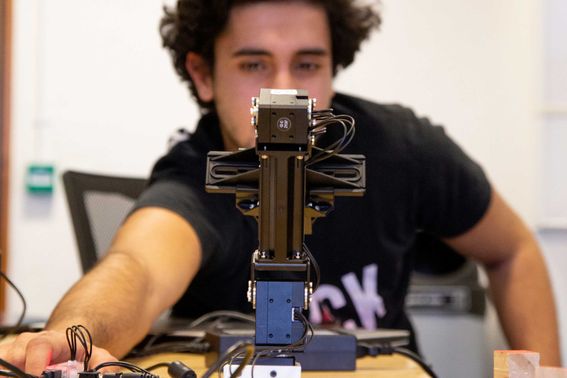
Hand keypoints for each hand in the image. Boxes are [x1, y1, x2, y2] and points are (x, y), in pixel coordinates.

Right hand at [0, 330, 116, 375]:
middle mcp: (27, 342)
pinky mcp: (4, 360)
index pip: (39, 346)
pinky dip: (6, 375)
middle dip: (19, 373)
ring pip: (3, 365)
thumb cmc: (77, 352)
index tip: (38, 376)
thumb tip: (108, 372)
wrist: (64, 347)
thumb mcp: (94, 355)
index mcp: (50, 340)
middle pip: (14, 357)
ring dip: (10, 374)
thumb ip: (103, 362)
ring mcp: (12, 351)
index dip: (36, 363)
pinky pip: (0, 369)